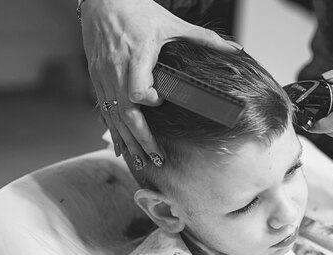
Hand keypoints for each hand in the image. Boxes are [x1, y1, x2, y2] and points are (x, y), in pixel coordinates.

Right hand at [80, 0, 238, 166]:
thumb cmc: (136, 9)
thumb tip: (236, 49)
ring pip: (113, 117)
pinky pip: (103, 111)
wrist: (102, 0)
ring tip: (142, 162)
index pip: (137, 91)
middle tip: (157, 159)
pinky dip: (113, 131)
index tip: (163, 100)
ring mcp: (102, 77)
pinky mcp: (96, 79)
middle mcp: (115, 70)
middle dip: (141, 139)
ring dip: (127, 142)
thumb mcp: (172, 23)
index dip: (150, 101)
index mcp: (135, 56)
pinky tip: (122, 148)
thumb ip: (204, 38)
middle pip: (125, 114)